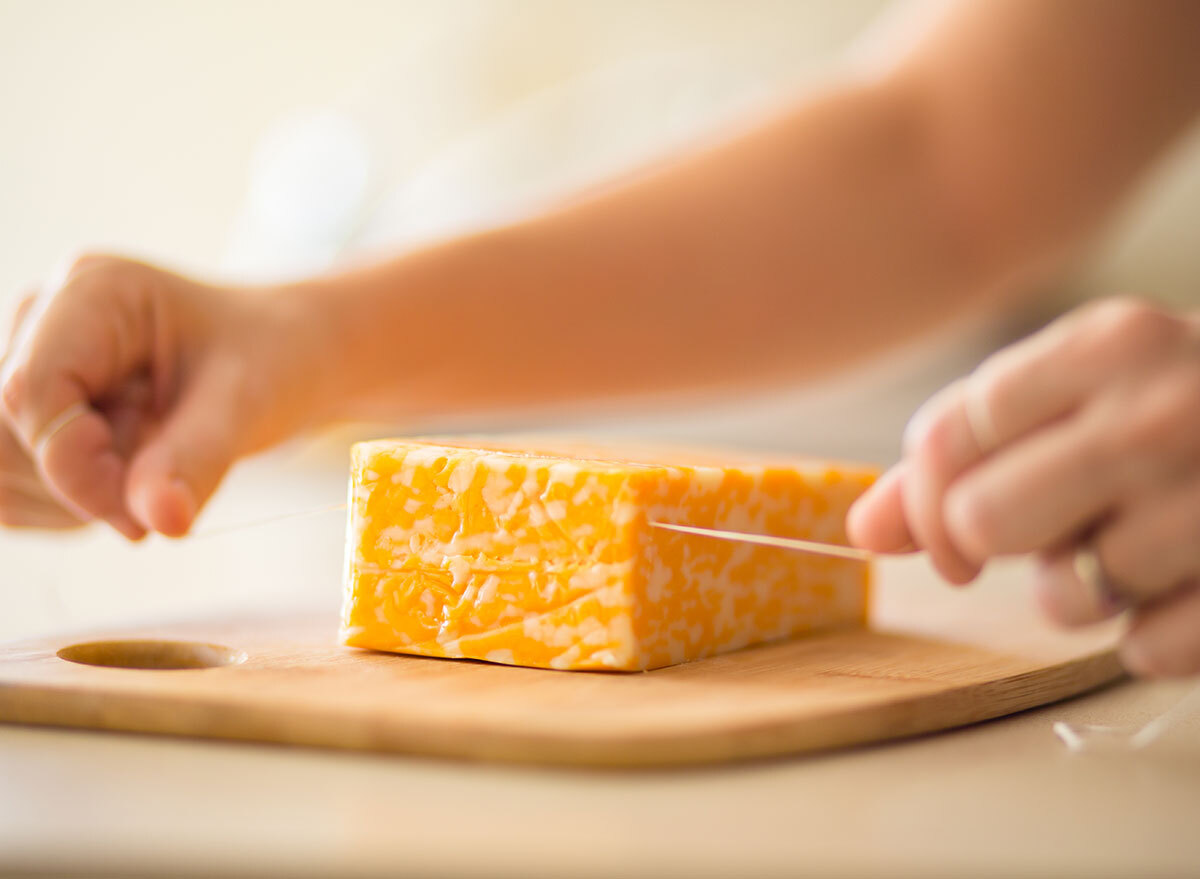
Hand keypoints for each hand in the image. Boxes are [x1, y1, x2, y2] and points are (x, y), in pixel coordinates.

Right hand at [1, 254, 325, 538]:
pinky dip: (64, 509)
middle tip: (160, 481)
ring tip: (151, 466)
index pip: (29, 390)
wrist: (279, 356)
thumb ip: (196, 459)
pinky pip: (7, 487)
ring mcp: (24, 362)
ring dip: (70, 500)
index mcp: (92, 293)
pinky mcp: (23, 412)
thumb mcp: (247, 404)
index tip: (140, 504)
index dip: (72, 465)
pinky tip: (126, 480)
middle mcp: (41, 318)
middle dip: (75, 483)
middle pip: (1, 431)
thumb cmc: (269, 359)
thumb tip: (160, 522)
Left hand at [849, 298, 1199, 677]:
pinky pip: (1147, 650)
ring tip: (1136, 552)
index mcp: (1107, 345)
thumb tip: (861, 528)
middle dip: (1000, 546)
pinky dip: (1156, 635)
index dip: (927, 501)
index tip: (951, 532)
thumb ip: (966, 450)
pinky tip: (1190, 586)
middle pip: (986, 520)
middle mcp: (1163, 410)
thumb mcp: (1086, 391)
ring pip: (1064, 596)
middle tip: (1051, 535)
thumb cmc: (1189, 407)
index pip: (946, 438)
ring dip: (1083, 593)